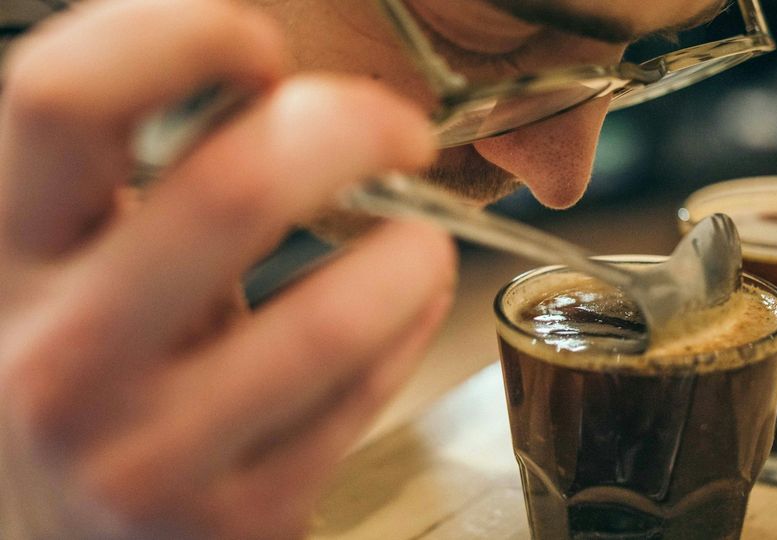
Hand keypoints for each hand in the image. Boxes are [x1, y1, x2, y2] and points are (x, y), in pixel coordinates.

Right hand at [0, 0, 454, 536]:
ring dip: (411, 253)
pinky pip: (360, 397)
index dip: (183, 32)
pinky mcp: (230, 520)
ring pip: (331, 319)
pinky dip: (406, 330)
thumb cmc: (95, 380)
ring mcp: (144, 454)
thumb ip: (151, 183)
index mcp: (8, 255)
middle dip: (355, 128)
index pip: (65, 92)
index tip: (258, 46)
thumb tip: (281, 89)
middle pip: (236, 187)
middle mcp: (57, 356)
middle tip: (400, 131)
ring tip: (420, 241)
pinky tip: (404, 307)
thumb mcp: (84, 270)